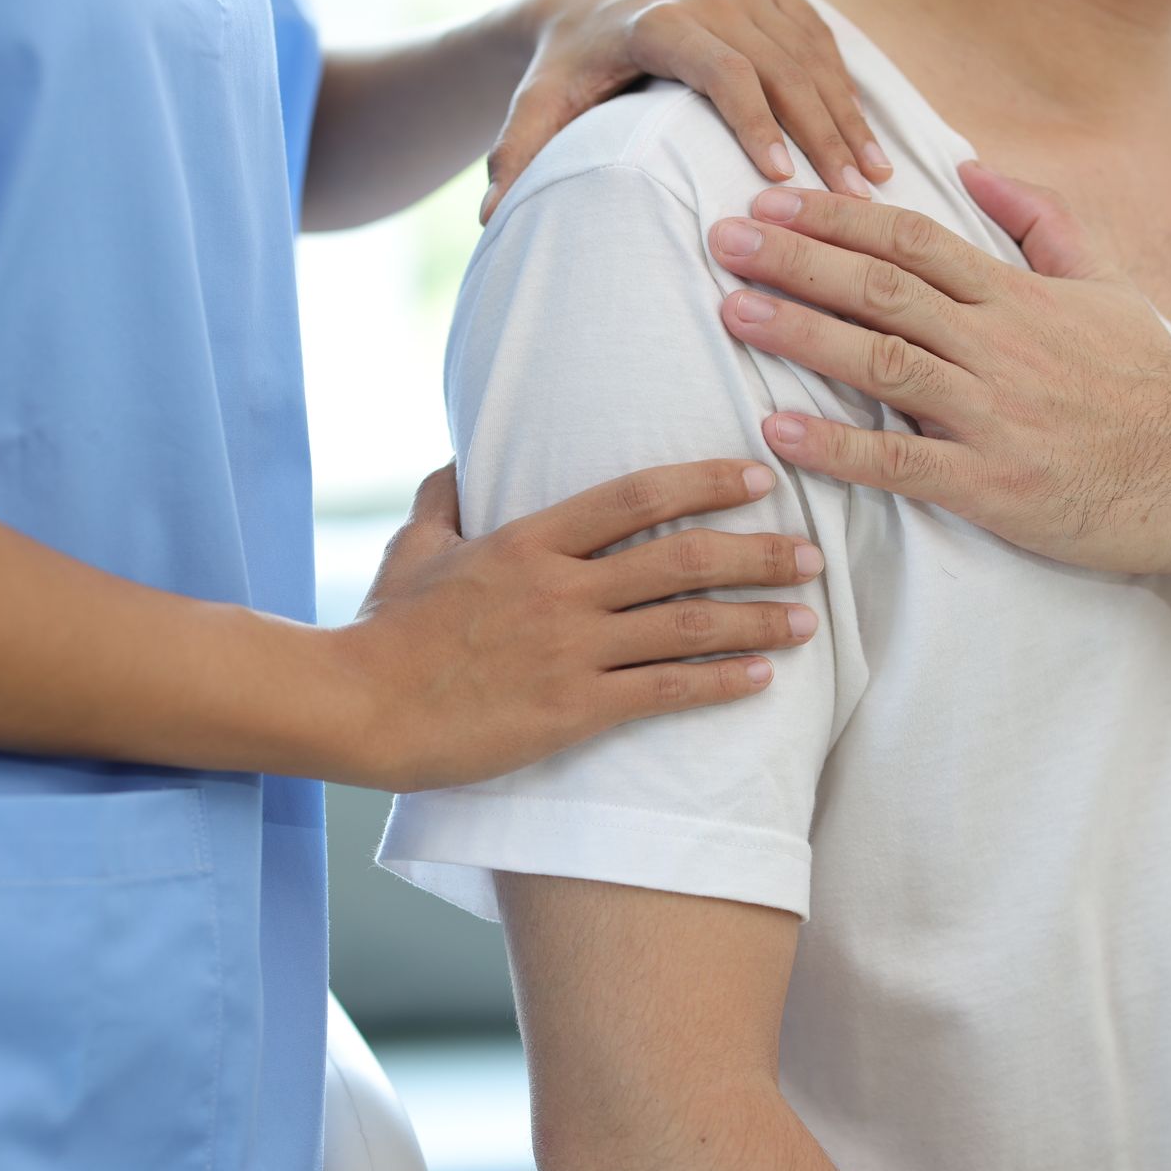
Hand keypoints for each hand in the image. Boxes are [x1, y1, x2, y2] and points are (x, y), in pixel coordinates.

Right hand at [333, 459, 825, 790]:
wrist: (359, 706)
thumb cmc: (386, 629)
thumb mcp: (412, 547)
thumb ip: (444, 498)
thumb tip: (456, 461)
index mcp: (529, 538)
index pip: (637, 496)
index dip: (706, 482)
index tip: (758, 479)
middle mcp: (562, 587)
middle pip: (682, 558)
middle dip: (758, 553)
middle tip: (810, 553)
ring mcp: (571, 649)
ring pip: (686, 624)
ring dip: (757, 618)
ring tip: (808, 617)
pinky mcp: (574, 709)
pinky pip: (666, 692)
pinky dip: (721, 681)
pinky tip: (762, 678)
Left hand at [482, 0, 891, 222]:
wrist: (590, 2)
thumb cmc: (567, 68)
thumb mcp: (536, 106)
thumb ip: (517, 155)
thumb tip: (489, 218)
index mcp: (660, 22)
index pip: (724, 72)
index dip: (756, 124)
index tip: (781, 181)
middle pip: (781, 69)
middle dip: (820, 136)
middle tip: (850, 201)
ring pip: (811, 57)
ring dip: (846, 120)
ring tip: (874, 182)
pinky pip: (822, 43)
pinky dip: (848, 94)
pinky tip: (871, 145)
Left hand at [705, 162, 1170, 582]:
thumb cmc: (1151, 388)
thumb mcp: (1110, 287)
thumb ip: (1043, 223)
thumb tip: (977, 165)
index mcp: (1019, 296)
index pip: (912, 239)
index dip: (837, 215)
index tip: (772, 200)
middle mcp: (1001, 345)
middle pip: (883, 288)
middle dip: (798, 257)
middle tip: (723, 238)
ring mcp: (996, 415)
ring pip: (884, 363)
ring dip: (802, 334)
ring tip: (733, 311)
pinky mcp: (994, 486)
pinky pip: (903, 463)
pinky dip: (838, 447)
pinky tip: (779, 431)